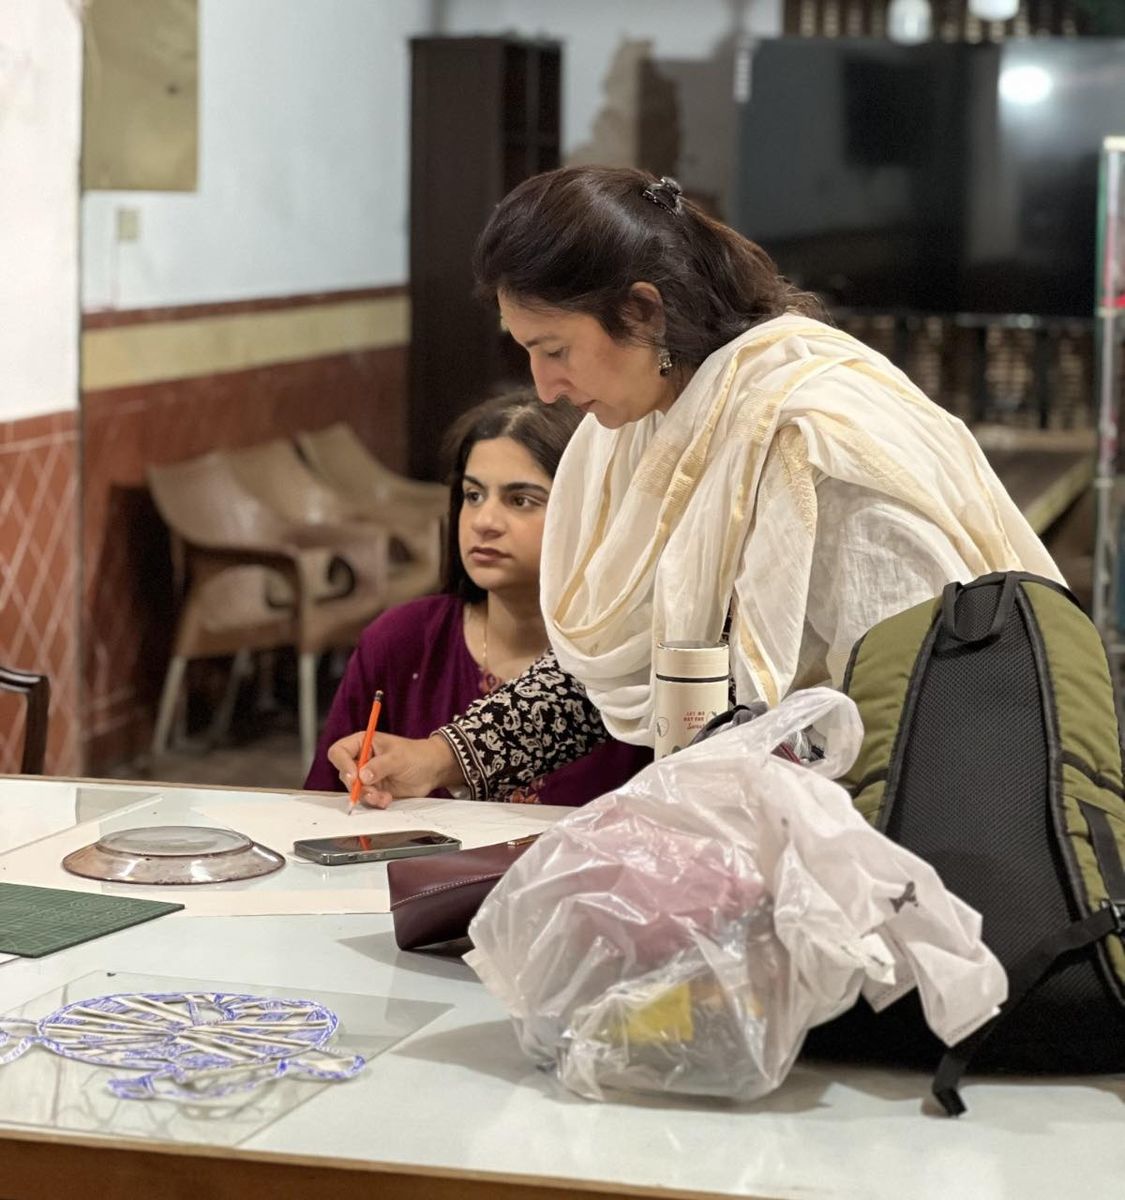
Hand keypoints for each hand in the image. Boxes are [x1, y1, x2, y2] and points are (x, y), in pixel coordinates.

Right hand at [326, 730, 461, 807]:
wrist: (432, 770)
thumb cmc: (417, 755)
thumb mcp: (398, 757)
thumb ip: (380, 766)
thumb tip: (362, 776)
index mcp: (363, 743)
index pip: (339, 752)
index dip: (342, 764)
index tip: (353, 776)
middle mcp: (361, 760)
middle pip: (344, 775)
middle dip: (357, 786)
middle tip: (371, 791)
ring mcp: (367, 777)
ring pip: (354, 791)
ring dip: (367, 797)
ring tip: (384, 797)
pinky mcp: (374, 790)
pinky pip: (366, 800)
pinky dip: (375, 802)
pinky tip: (387, 799)